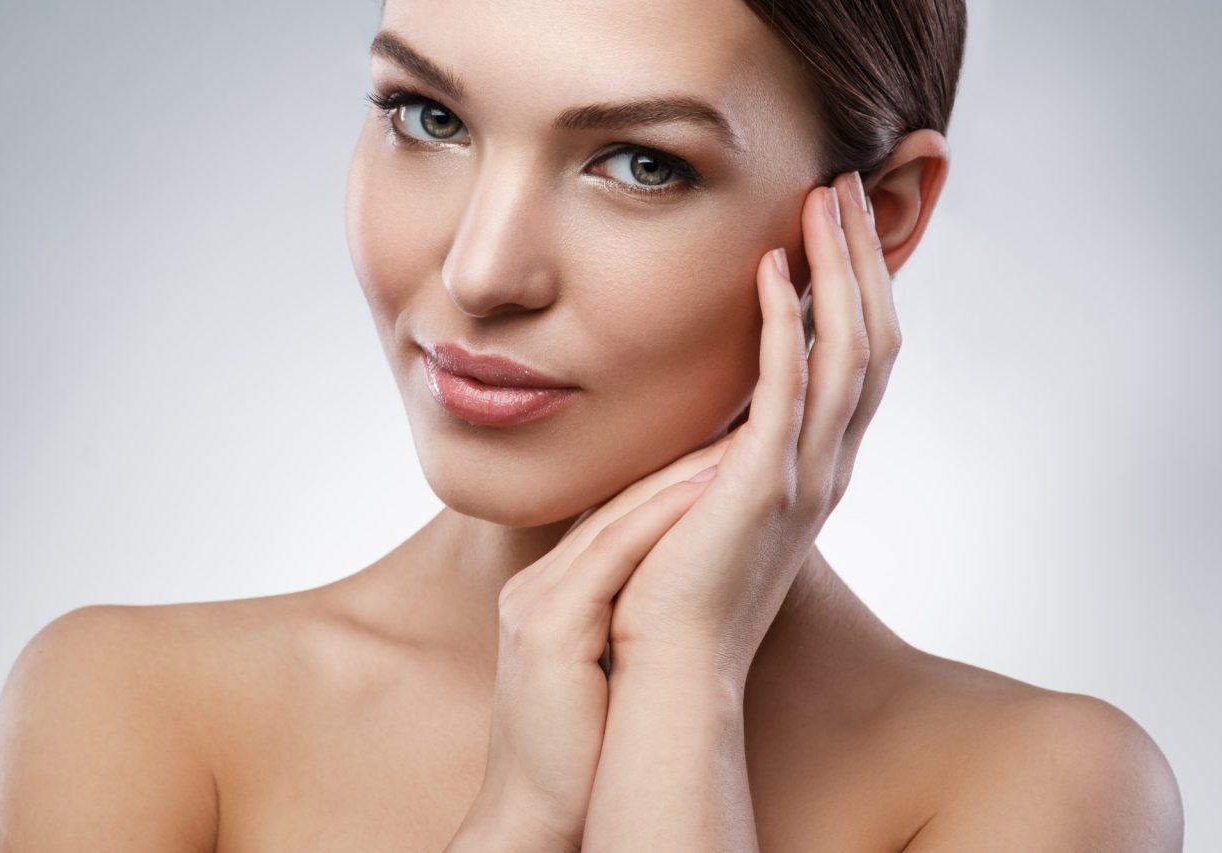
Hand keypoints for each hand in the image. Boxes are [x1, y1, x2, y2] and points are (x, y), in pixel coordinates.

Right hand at [468, 447, 730, 849]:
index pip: (616, 518)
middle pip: (616, 503)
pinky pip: (612, 555)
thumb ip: (625, 621)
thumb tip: (682, 598)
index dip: (673, 478)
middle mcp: (537, 586)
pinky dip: (662, 516)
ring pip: (618, 517)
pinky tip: (710, 485)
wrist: (536, 820)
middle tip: (747, 416)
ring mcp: (536, 603)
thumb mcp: (603, 671)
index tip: (730, 445)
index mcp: (550, 593)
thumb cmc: (580, 754)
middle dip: (683, 458)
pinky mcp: (548, 627)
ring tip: (743, 434)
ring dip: (683, 473)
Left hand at [605, 171, 900, 684]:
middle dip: (860, 258)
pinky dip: (786, 326)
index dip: (856, 286)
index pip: (856, 359)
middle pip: (870, 340)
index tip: (833, 222)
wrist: (667, 664)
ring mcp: (804, 477)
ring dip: (838, 271)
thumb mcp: (711, 501)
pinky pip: (789, 391)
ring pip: (847, 353)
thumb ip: (724, 447)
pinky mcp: (763, 487)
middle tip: (843, 184)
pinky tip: (772, 270)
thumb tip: (711, 406)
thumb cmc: (675, 586)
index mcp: (815, 468)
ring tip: (820, 199)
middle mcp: (827, 467)